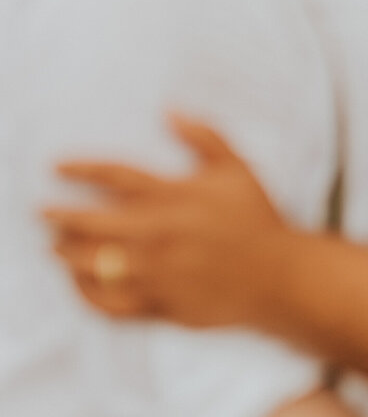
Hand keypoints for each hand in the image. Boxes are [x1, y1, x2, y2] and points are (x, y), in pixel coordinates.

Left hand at [42, 115, 287, 326]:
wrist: (279, 276)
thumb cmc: (258, 219)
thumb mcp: (236, 168)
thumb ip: (203, 136)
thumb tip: (170, 111)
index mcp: (174, 197)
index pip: (115, 177)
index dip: (80, 170)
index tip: (57, 168)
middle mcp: (160, 234)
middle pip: (93, 223)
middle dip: (60, 216)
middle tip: (41, 212)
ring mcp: (158, 273)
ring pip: (95, 265)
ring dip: (68, 254)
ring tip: (55, 247)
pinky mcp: (161, 304)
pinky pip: (112, 305)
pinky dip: (88, 295)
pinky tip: (79, 284)